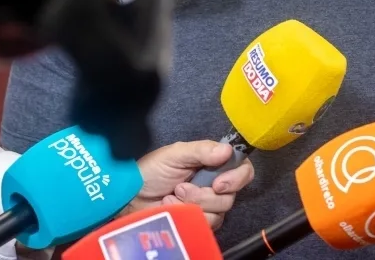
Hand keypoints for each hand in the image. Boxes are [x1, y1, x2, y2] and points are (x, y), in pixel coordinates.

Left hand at [126, 140, 254, 229]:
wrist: (131, 196)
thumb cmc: (152, 170)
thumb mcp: (175, 154)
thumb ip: (202, 150)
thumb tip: (227, 151)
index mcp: (213, 163)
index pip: (242, 170)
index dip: (236, 178)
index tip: (218, 183)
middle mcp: (215, 184)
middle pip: (230, 196)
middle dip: (204, 194)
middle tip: (181, 187)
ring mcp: (208, 205)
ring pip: (219, 212)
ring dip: (193, 205)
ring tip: (173, 197)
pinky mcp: (199, 221)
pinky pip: (207, 224)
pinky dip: (188, 216)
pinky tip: (172, 208)